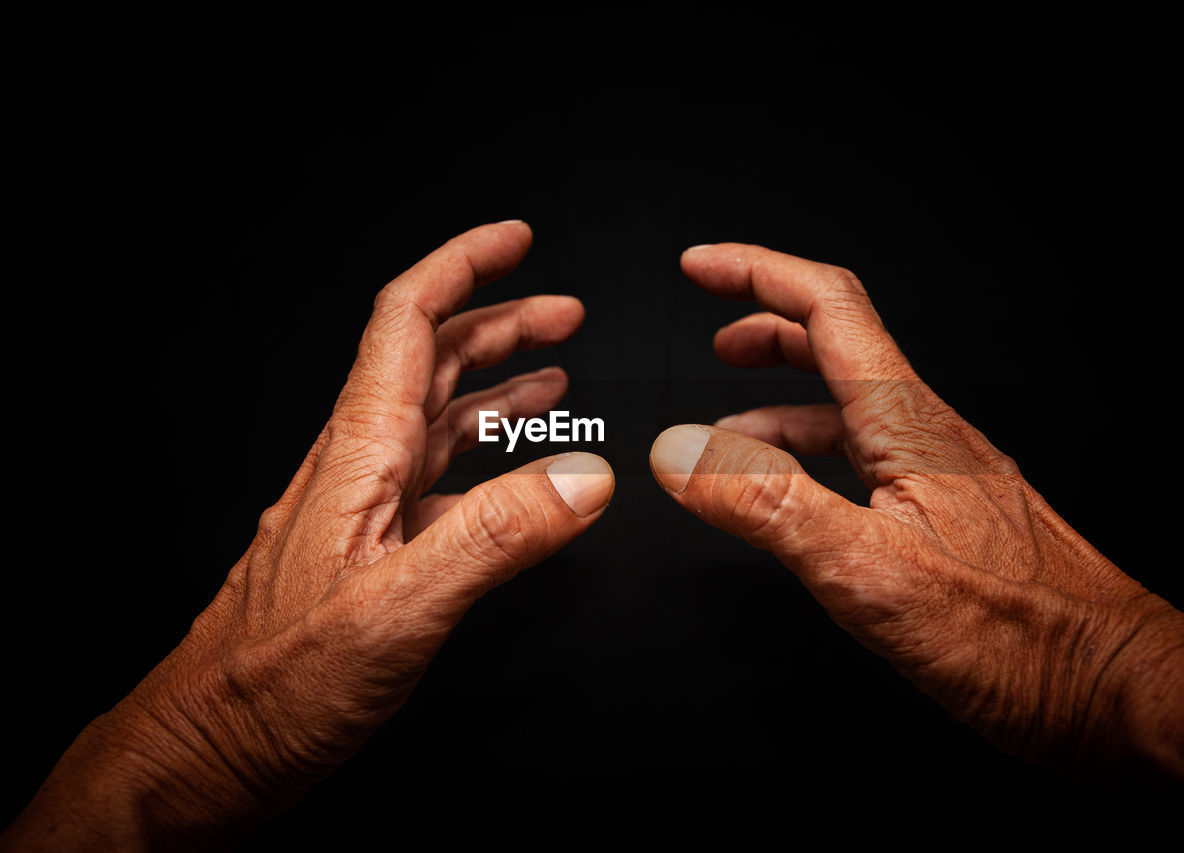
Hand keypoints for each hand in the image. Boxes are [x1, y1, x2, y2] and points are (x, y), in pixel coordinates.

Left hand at [6, 222, 613, 847]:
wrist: (212, 744)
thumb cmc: (276, 682)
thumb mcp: (397, 608)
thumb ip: (496, 538)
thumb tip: (585, 477)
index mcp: (360, 455)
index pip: (407, 323)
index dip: (461, 267)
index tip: (514, 239)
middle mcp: (358, 466)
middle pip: (430, 359)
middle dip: (498, 321)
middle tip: (564, 310)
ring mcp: (361, 507)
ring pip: (436, 416)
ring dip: (496, 385)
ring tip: (553, 373)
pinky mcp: (368, 549)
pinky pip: (436, 479)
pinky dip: (486, 459)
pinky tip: (516, 478)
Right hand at [650, 243, 1183, 814]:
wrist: (1113, 690)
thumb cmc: (1021, 638)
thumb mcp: (868, 570)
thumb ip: (766, 505)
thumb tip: (680, 450)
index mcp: (907, 424)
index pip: (826, 308)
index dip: (756, 273)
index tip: (700, 267)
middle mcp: (927, 435)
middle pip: (838, 343)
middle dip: (766, 326)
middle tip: (714, 332)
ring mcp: (941, 474)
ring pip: (849, 407)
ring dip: (781, 402)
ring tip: (727, 431)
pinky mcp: (948, 518)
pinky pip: (866, 462)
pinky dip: (812, 461)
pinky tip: (796, 501)